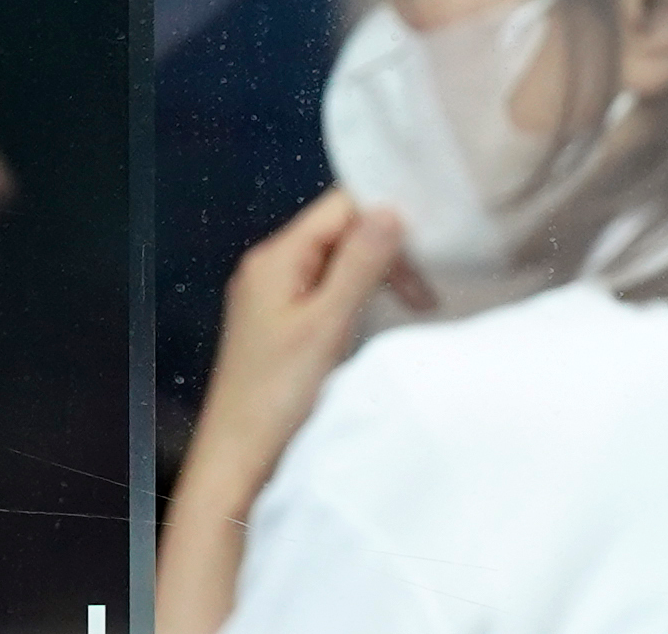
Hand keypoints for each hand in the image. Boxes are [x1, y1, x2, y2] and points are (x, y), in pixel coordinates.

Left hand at [158, 190, 429, 633]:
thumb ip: (359, 264)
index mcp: (276, 258)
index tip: (431, 239)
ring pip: (339, 260)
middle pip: (341, 230)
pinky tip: (384, 315)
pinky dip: (361, 294)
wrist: (236, 462)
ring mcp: (274, 297)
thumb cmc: (277, 396)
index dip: (387, 212)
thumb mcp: (326, 324)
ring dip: (378, 274)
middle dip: (388, 247)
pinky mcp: (282, 323)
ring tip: (416, 301)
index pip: (341, 205)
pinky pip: (329, 288)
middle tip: (429, 283)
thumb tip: (391, 208)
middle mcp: (271, 268)